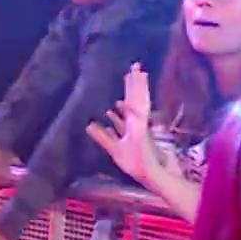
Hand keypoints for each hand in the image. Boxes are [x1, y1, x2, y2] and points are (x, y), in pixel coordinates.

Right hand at [86, 64, 166, 187]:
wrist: (151, 173)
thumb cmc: (135, 163)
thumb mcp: (116, 151)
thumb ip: (103, 138)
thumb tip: (89, 125)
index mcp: (136, 122)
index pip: (134, 99)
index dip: (133, 85)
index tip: (133, 70)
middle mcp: (140, 120)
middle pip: (138, 97)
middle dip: (136, 82)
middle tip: (136, 66)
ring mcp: (140, 125)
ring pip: (137, 105)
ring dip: (133, 92)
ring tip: (130, 78)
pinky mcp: (138, 132)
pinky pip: (132, 116)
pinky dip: (125, 109)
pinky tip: (117, 105)